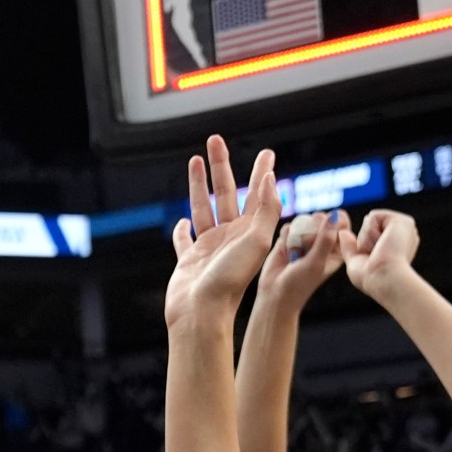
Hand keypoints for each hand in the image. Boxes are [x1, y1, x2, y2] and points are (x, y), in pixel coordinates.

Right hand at [165, 136, 280, 329]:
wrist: (202, 311)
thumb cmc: (230, 281)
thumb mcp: (257, 241)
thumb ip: (266, 210)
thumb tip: (270, 179)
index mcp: (249, 232)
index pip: (258, 194)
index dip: (262, 172)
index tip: (267, 153)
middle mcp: (230, 237)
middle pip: (225, 193)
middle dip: (222, 166)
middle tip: (216, 140)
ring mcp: (209, 248)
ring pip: (203, 208)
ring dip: (199, 184)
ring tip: (195, 161)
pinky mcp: (189, 260)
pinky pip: (184, 240)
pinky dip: (182, 230)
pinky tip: (181, 220)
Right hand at [260, 208, 350, 311]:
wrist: (275, 295)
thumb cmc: (299, 284)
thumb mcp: (316, 262)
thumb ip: (325, 238)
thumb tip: (334, 214)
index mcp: (337, 249)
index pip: (342, 223)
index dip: (333, 222)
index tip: (324, 229)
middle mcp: (322, 243)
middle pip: (321, 218)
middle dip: (312, 229)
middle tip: (307, 245)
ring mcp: (305, 240)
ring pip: (304, 220)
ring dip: (297, 235)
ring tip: (296, 253)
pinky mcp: (289, 239)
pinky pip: (289, 227)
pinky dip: (286, 238)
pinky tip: (286, 253)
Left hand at [341, 209, 422, 305]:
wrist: (384, 280)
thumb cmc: (372, 278)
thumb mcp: (356, 262)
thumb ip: (349, 247)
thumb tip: (342, 233)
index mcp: (396, 244)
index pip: (371, 234)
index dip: (364, 246)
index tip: (373, 260)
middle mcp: (402, 234)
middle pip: (370, 226)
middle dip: (364, 241)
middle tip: (375, 255)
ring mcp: (404, 227)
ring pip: (370, 220)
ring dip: (366, 238)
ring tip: (378, 250)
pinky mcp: (403, 221)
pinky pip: (373, 216)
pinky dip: (369, 232)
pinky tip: (381, 244)